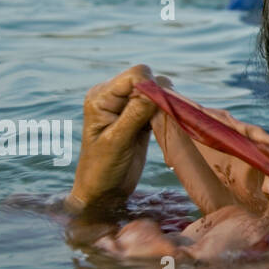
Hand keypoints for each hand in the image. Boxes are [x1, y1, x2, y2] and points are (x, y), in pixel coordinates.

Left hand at [66, 65, 163, 212]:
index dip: (149, 88)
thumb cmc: (102, 169)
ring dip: (164, 105)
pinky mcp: (141, 116)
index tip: (153, 112)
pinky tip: (160, 128)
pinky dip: (167, 112)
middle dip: (158, 97)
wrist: (104, 192)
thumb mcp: (117, 141)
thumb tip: (156, 89)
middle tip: (153, 123)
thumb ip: (135, 114)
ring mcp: (128, 106)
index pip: (135, 75)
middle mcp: (114, 96)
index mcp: (101, 97)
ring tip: (154, 128)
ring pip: (158, 90)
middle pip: (149, 79)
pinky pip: (161, 103)